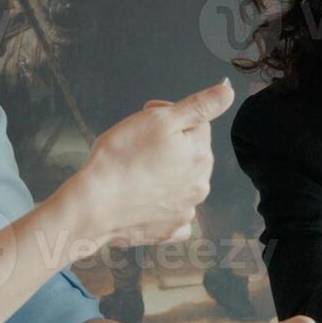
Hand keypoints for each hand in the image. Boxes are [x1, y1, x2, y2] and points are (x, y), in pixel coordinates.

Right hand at [66, 80, 232, 252]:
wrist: (94, 205)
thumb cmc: (121, 159)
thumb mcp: (159, 119)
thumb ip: (199, 106)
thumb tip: (227, 92)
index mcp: (200, 155)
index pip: (196, 123)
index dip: (169, 115)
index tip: (146, 115)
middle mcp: (200, 185)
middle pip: (190, 153)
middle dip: (170, 145)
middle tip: (138, 145)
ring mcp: (185, 210)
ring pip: (181, 182)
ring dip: (166, 173)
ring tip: (136, 171)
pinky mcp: (169, 230)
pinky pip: (172, 212)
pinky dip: (162, 205)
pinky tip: (144, 199)